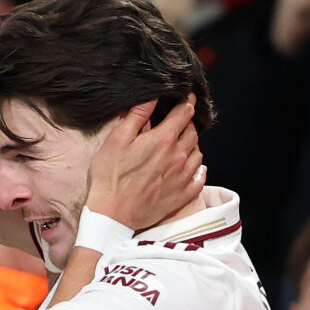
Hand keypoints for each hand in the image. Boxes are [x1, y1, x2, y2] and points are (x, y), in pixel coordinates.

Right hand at [86, 95, 205, 230]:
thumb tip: (152, 95)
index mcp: (163, 139)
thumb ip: (137, 115)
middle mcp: (179, 156)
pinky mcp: (182, 195)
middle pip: (193, 132)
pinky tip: (192, 168)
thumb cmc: (110, 177)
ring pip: (198, 153)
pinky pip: (200, 178)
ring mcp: (183, 177)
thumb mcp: (117, 140)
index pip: (185, 112)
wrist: (112, 214)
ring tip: (182, 144)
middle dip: (188, 123)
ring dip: (192, 145)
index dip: (187, 101)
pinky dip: (198, 169)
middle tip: (179, 122)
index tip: (187, 97)